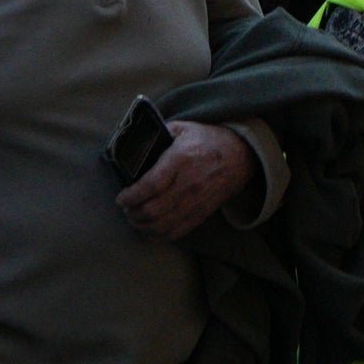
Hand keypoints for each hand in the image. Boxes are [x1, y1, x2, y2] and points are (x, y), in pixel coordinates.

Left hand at [118, 121, 259, 240]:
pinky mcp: (203, 213)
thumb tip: (133, 145)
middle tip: (126, 208)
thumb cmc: (208, 139)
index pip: (150, 186)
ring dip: (143, 226)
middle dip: (132, 213)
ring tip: (135, 218)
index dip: (130, 196)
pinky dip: (159, 234)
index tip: (121, 197)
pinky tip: (151, 228)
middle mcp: (189, 184)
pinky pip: (177, 232)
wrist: (242, 154)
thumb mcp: (182, 128)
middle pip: (153, 210)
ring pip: (162, 226)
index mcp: (181, 160)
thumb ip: (157, 136)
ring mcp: (197, 201)